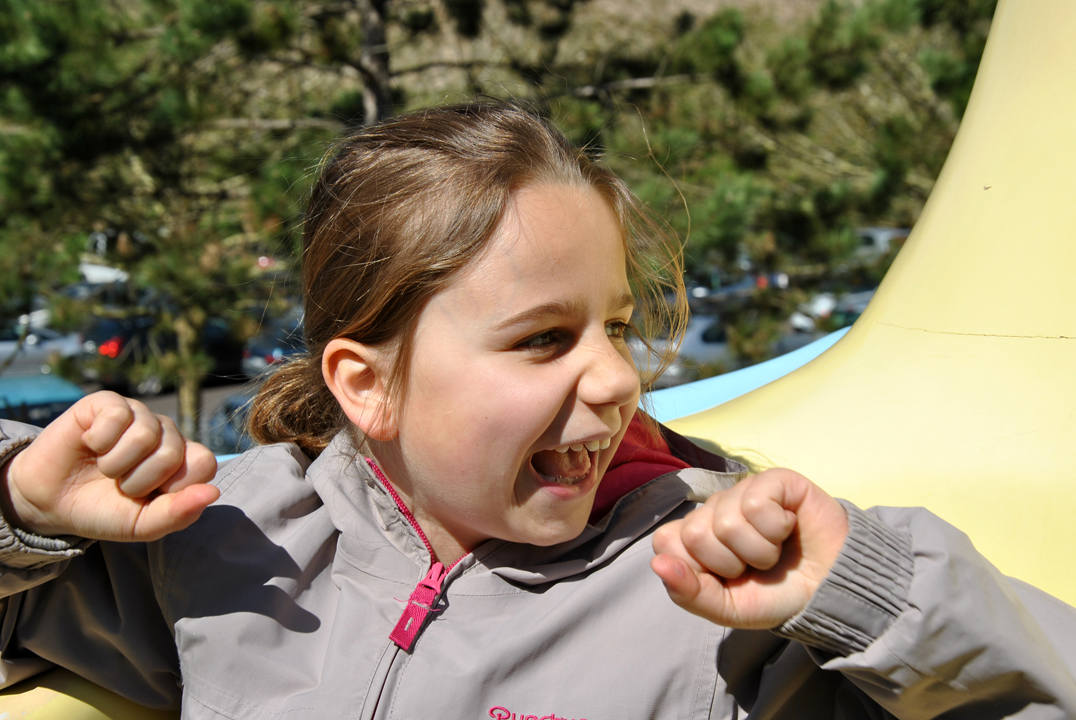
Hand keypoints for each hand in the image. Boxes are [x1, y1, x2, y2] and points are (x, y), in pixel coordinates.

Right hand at [1, 391, 218, 540]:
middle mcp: (165, 433)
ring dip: (116, 464)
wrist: (50, 501)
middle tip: (120, 485)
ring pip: (145, 435)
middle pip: (173, 452)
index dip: (175, 488)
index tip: (150, 497)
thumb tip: (213, 492)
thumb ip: (179, 513)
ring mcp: (138, 415)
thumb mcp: (142, 524)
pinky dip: (99, 441)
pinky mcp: (108, 403)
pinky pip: (118, 415)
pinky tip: (91, 445)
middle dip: (139, 481)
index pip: (204, 463)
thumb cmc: (102, 509)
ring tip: (105, 468)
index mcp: (182, 460)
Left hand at [651, 468, 847, 628]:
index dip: (695, 568)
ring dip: (759, 550)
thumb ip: (689, 593)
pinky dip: (776, 529)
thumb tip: (657, 564)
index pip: (665, 541)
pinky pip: (756, 504)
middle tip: (754, 565)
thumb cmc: (777, 594)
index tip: (725, 578)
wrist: (830, 589)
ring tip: (774, 550)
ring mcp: (742, 491)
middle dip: (730, 563)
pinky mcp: (772, 480)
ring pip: (727, 521)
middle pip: (695, 533)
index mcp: (696, 536)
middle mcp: (714, 509)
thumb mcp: (729, 608)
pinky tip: (788, 529)